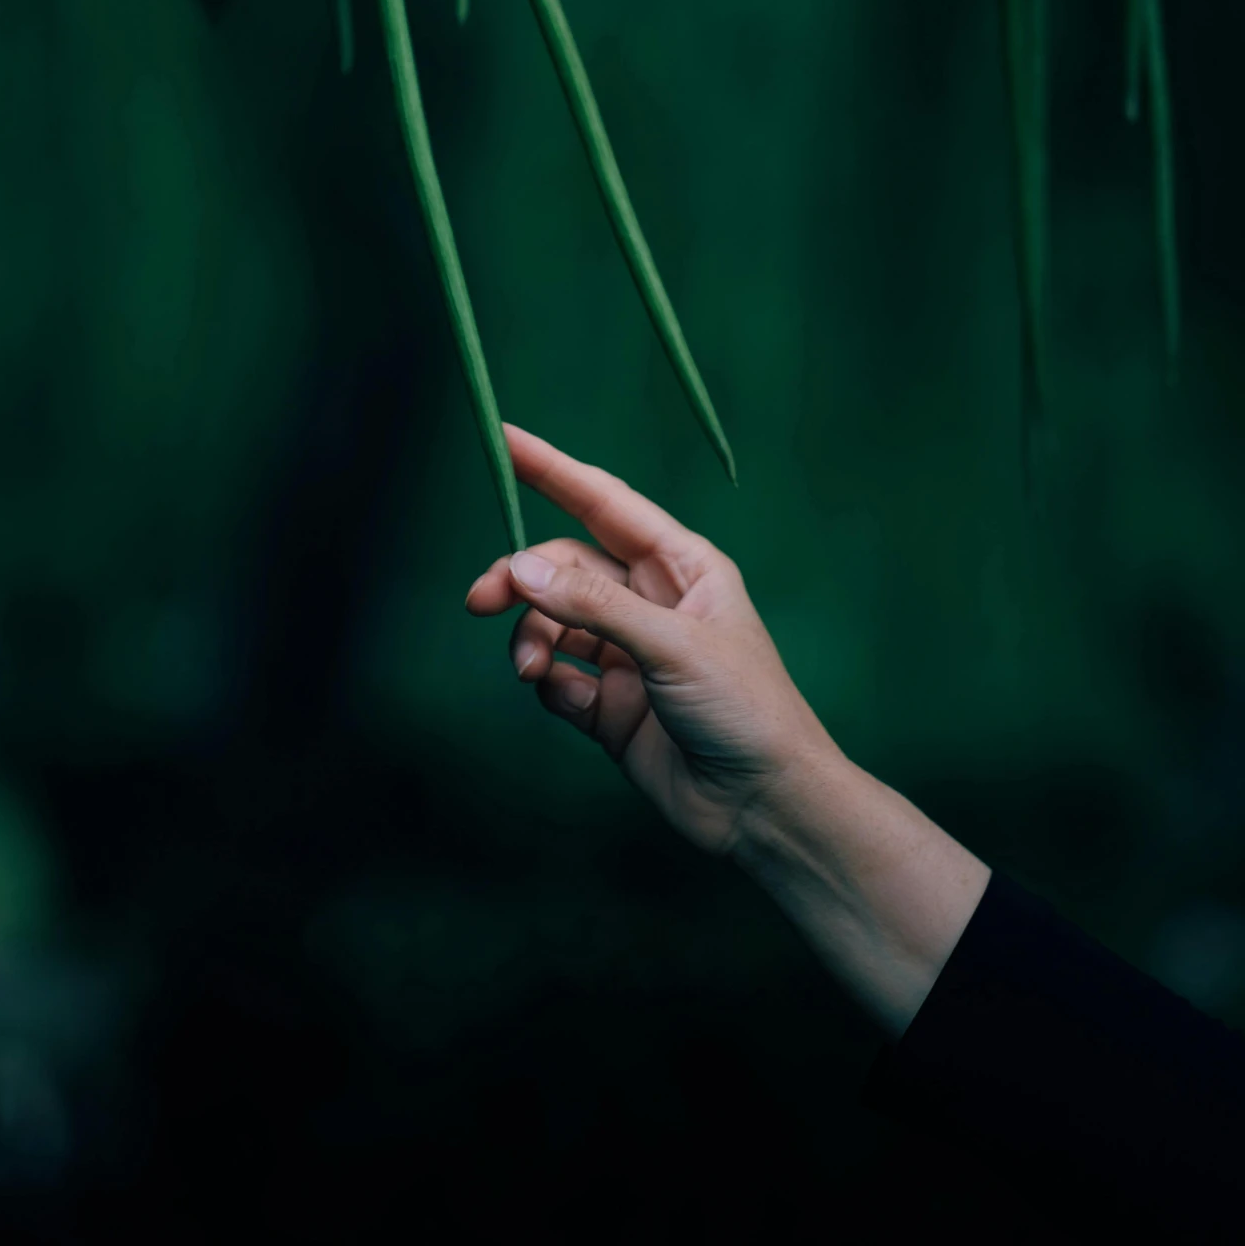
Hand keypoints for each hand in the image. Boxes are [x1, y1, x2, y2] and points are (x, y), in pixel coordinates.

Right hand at [464, 423, 846, 860]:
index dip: (553, 469)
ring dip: (531, 638)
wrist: (763, 806)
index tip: (503, 439)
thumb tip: (522, 568)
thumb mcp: (673, 645)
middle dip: (521, 578)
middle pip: (565, 566)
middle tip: (480, 600)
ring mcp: (628, 655)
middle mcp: (652, 603)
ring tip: (530, 669)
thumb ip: (594, 606)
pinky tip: (562, 697)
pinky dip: (548, 683)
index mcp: (682, 567)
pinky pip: (557, 678)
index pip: (605, 502)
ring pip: (553, 622)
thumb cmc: (746, 710)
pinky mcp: (609, 707)